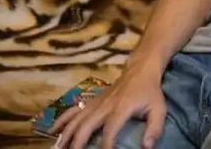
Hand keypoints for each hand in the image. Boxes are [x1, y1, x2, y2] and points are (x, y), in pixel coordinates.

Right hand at [49, 64, 165, 148]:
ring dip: (66, 135)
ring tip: (58, 148)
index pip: (110, 130)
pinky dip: (61, 120)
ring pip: (76, 119)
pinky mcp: (91, 101)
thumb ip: (154, 128)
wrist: (139, 70)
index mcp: (121, 108)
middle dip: (77, 143)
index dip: (106, 146)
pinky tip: (52, 131)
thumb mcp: (158, 109)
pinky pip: (73, 110)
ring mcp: (95, 102)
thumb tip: (147, 148)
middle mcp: (104, 106)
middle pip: (86, 126)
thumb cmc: (149, 92)